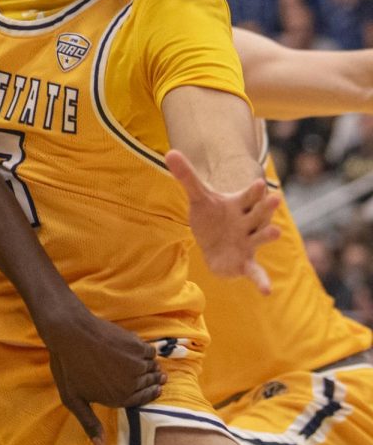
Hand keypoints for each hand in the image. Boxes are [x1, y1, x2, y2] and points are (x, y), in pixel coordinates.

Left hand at [41, 311, 164, 444]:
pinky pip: (151, 352)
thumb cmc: (67, 365)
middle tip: (159, 379)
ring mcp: (136, 364)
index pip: (142, 400)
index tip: (156, 390)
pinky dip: (148, 353)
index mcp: (118, 399)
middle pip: (148, 384)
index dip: (149, 395)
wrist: (70, 332)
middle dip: (153, 382)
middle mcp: (132, 384)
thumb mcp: (73, 399)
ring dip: (153, 368)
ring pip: (152, 368)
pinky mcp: (137, 346)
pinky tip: (143, 352)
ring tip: (154, 366)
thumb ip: (90, 423)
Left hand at [166, 149, 280, 292]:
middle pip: (258, 213)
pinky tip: (267, 292)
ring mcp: (249, 243)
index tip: (258, 182)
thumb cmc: (211, 217)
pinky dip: (262, 281)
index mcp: (240, 205)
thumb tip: (169, 152)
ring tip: (276, 232)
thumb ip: (187, 176)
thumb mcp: (198, 196)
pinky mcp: (246, 263)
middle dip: (265, 207)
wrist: (215, 243)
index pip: (248, 196)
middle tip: (274, 198)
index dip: (253, 190)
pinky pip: (256, 272)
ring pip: (260, 238)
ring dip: (268, 235)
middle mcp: (249, 223)